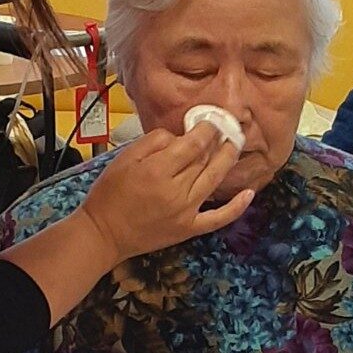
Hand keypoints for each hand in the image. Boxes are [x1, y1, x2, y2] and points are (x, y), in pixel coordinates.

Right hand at [82, 122, 253, 262]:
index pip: (193, 143)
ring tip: (236, 144)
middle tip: (228, 127)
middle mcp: (177, 190)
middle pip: (206, 159)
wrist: (104, 232)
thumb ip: (153, 142)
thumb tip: (179, 137)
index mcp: (158, 170)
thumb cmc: (109, 193)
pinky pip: (218, 218)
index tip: (212, 119)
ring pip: (214, 180)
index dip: (206, 129)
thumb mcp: (124, 158)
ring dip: (228, 160)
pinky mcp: (189, 229)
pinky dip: (236, 207)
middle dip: (218, 140)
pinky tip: (249, 193)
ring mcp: (186, 211)